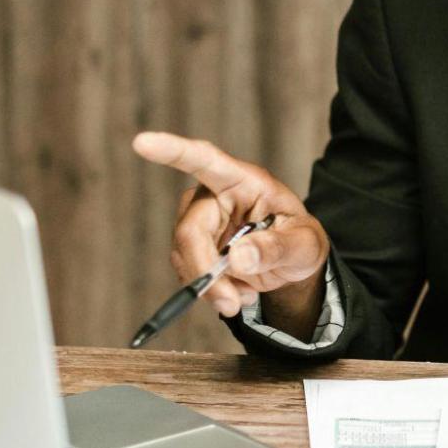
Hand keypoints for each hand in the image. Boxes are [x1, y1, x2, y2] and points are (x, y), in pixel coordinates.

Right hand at [132, 131, 330, 333]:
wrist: (292, 262)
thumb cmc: (300, 241)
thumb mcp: (304, 246)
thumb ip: (276, 249)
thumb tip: (237, 258)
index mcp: (243, 180)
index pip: (204, 160)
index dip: (172, 150)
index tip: (142, 142)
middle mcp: (213, 195)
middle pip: (190, 231)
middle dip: (206, 272)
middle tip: (231, 304)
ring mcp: (199, 220)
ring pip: (183, 256)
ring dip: (210, 286)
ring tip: (244, 294)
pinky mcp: (192, 245)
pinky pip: (187, 271)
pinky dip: (209, 290)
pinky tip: (235, 291)